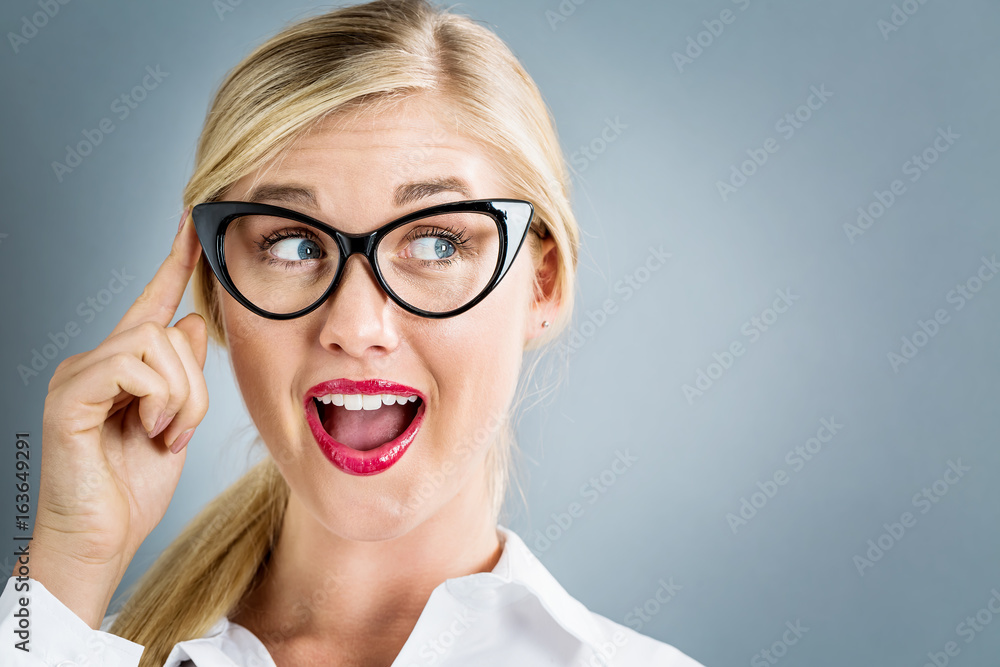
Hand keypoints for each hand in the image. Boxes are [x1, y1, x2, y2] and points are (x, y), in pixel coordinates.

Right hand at [28, 209, 208, 626]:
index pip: (152, 300)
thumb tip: (189, 319)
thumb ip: (183, 373)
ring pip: (156, 345)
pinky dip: (160, 403)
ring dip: (182, 399)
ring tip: (165, 436)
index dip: (175, 261)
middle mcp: (96, 362)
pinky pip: (132, 366)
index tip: (194, 222)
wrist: (102, 540)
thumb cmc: (135, 487)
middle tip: (180, 431)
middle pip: (168, 330)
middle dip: (195, 385)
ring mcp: (78, 376)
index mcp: (125, 366)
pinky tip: (150, 435)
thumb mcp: (177, 422)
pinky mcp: (70, 396)